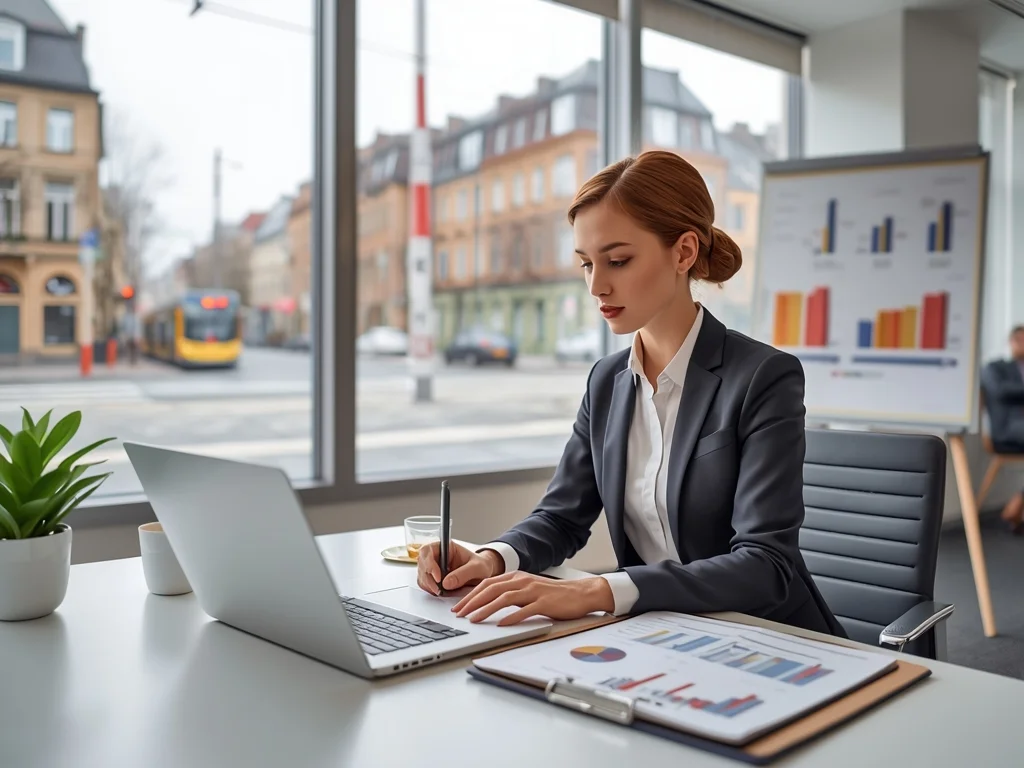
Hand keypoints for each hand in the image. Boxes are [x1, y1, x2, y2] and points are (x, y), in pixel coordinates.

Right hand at [416, 541, 503, 594]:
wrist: (483, 574)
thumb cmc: (481, 566)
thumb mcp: (477, 568)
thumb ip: (464, 573)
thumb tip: (446, 583)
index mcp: (446, 547)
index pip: (428, 550)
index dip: (429, 562)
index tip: (438, 577)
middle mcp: (437, 555)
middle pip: (421, 563)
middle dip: (428, 577)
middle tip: (439, 589)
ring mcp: (434, 566)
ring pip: (421, 574)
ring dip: (428, 585)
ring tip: (442, 591)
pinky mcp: (433, 578)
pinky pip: (424, 583)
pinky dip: (430, 589)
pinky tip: (440, 592)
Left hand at [452, 573, 614, 625]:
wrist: (580, 593)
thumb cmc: (553, 595)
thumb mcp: (528, 589)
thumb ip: (511, 593)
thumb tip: (489, 604)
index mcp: (517, 576)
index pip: (487, 584)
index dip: (471, 594)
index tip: (459, 606)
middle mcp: (523, 581)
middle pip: (491, 589)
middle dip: (472, 602)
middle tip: (460, 614)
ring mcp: (533, 591)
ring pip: (504, 598)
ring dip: (486, 609)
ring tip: (474, 620)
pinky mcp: (544, 603)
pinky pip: (524, 610)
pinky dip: (511, 617)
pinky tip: (501, 624)